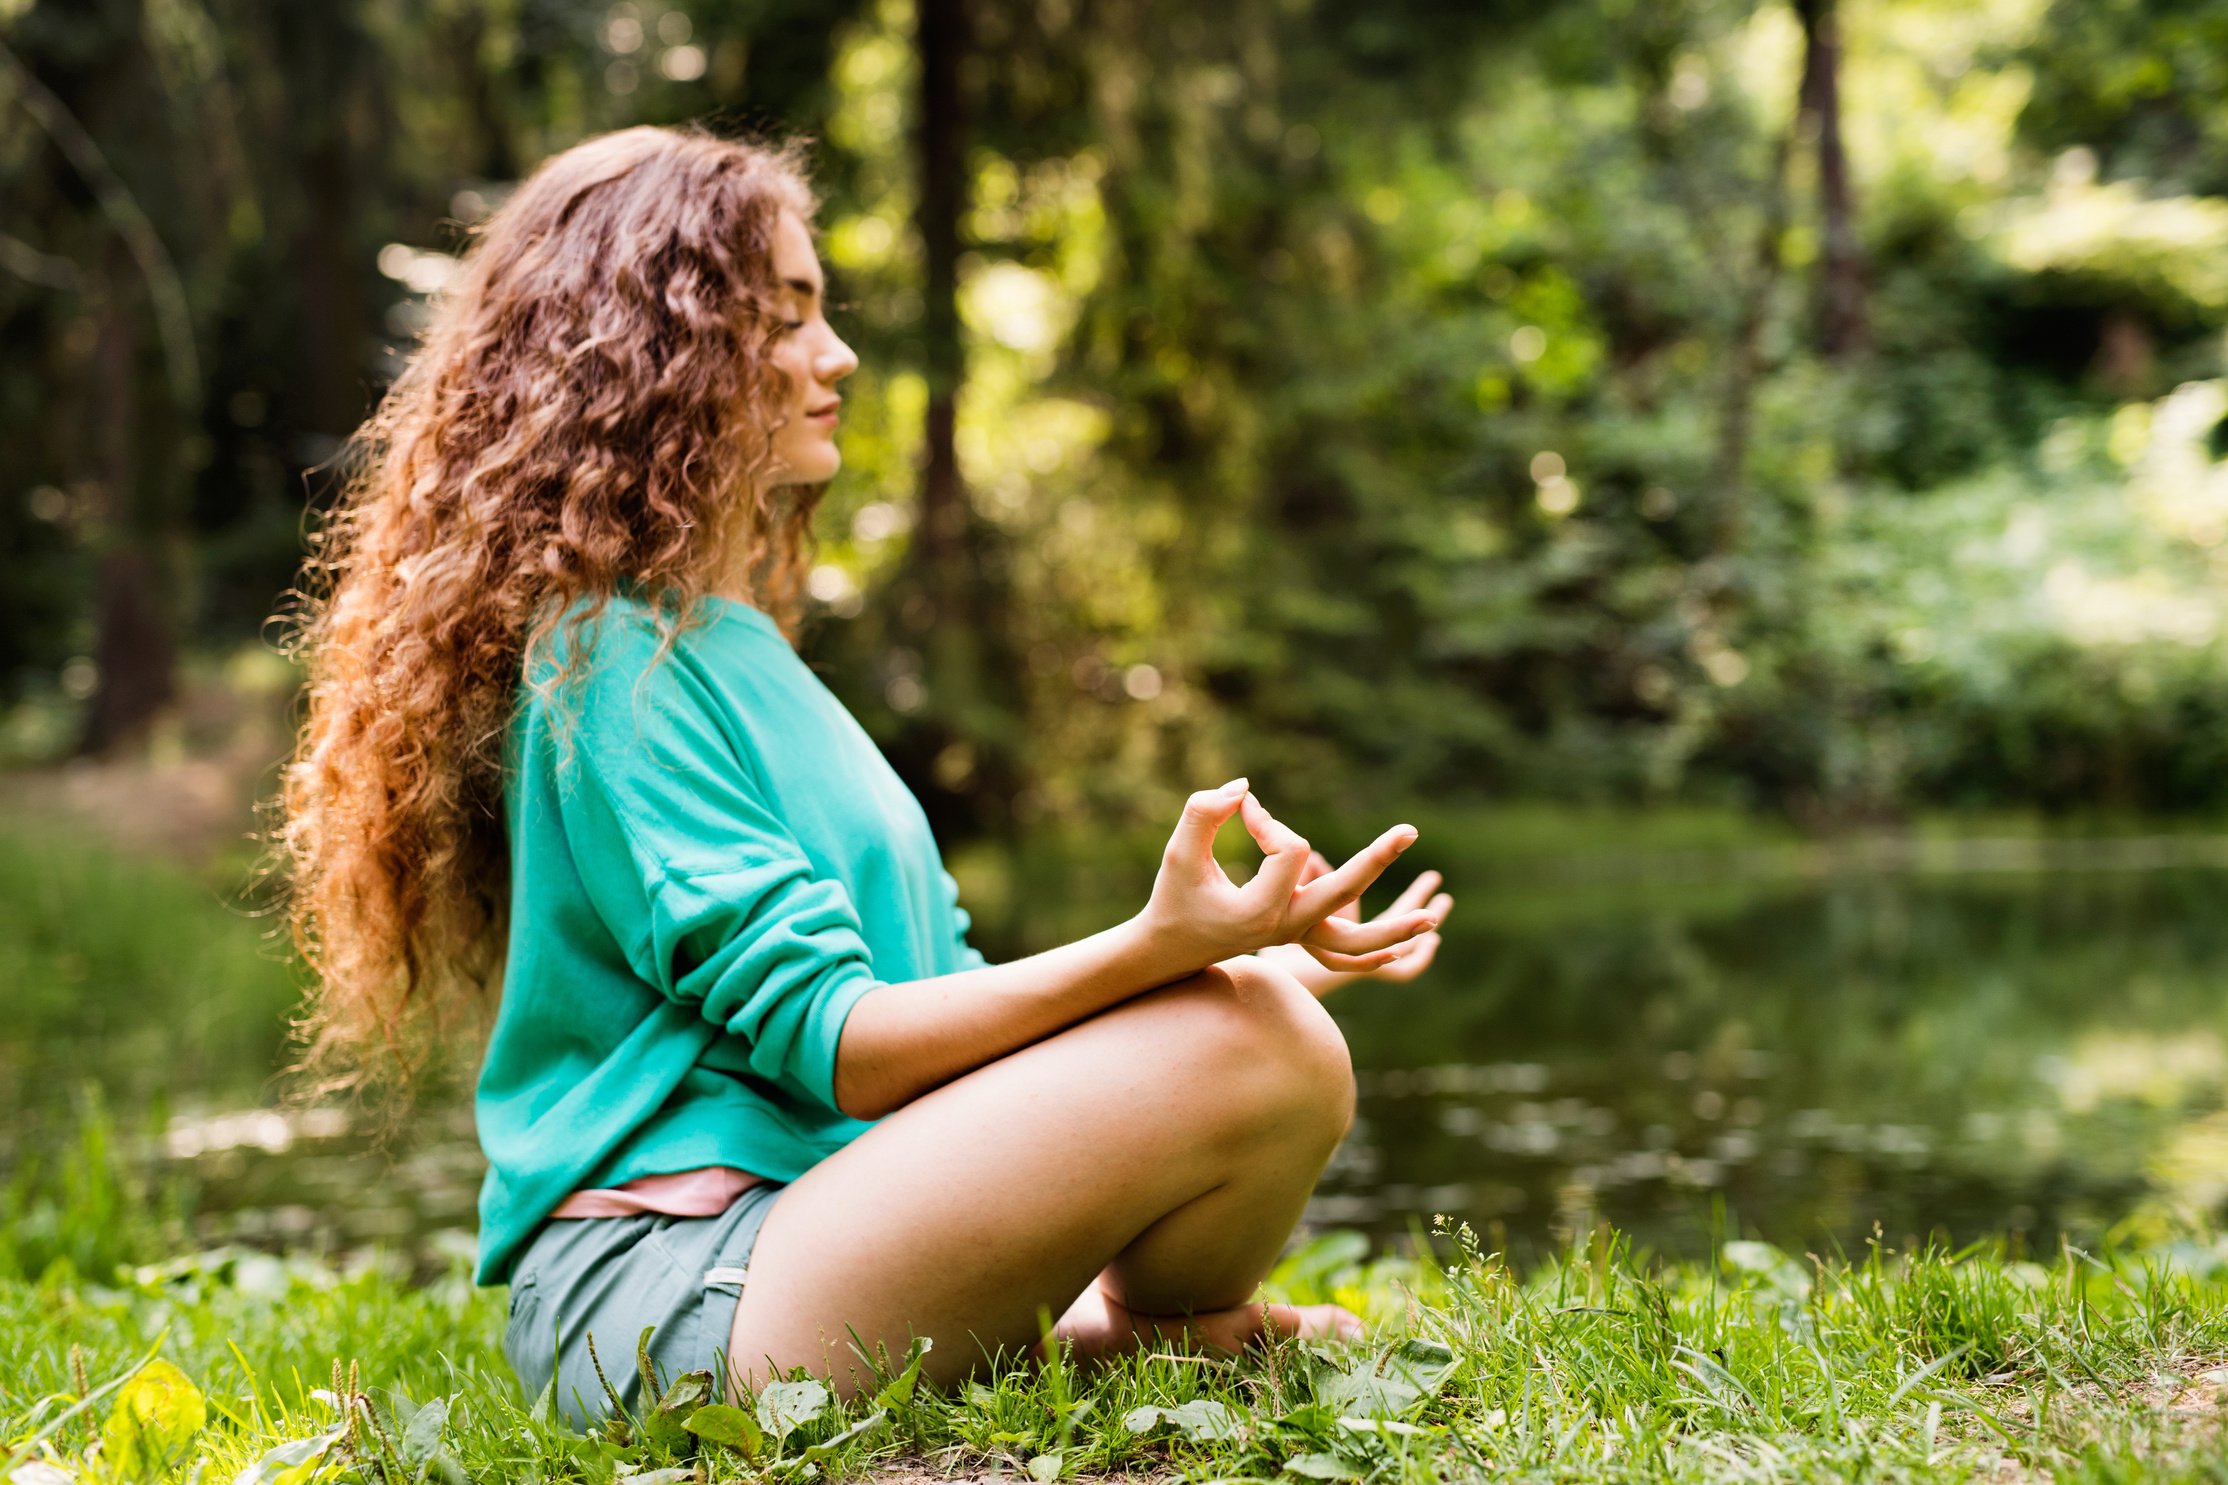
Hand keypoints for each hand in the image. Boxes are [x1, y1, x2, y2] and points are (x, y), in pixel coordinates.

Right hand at [1136, 779, 1431, 976]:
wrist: (1170, 949)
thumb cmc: (1172, 896)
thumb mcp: (1178, 852)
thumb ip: (1204, 812)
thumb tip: (1246, 788)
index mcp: (1259, 912)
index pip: (1288, 851)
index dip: (1269, 822)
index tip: (1246, 808)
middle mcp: (1284, 929)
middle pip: (1342, 894)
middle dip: (1377, 860)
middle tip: (1409, 830)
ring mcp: (1296, 938)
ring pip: (1355, 942)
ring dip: (1395, 928)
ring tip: (1435, 916)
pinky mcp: (1301, 938)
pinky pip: (1347, 954)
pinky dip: (1374, 950)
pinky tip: (1404, 944)